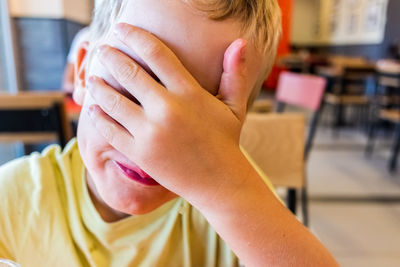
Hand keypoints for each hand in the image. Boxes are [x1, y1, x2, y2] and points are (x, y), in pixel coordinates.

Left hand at [87, 23, 249, 204]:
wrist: (219, 182)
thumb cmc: (226, 141)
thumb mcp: (235, 106)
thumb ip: (235, 73)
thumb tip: (241, 41)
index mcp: (189, 93)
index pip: (156, 54)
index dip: (135, 36)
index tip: (121, 29)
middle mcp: (167, 109)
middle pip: (128, 72)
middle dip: (110, 56)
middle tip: (102, 49)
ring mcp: (150, 132)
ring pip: (113, 101)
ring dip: (98, 86)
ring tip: (92, 78)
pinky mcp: (139, 153)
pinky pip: (110, 130)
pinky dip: (98, 116)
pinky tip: (92, 108)